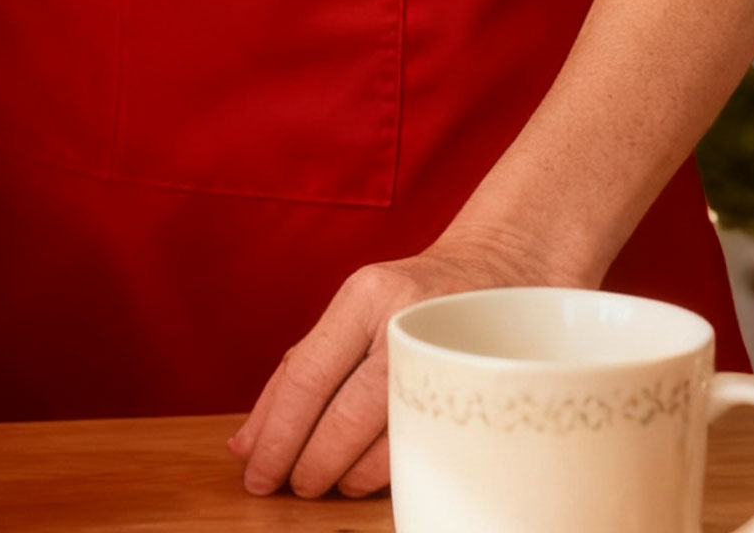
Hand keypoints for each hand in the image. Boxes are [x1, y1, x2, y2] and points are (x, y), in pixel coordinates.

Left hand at [227, 230, 541, 498]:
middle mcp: (405, 322)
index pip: (307, 376)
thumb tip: (247, 442)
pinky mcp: (479, 388)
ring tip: (321, 483)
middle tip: (284, 487)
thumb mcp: (358, 308)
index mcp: (366, 295)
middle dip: (305, 462)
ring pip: (383, 439)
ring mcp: (447, 356)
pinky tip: (364, 478)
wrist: (506, 267)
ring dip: (343, 474)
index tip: (254, 471)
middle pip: (342, 414)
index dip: (275, 433)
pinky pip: (423, 445)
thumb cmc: (415, 296)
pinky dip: (385, 472)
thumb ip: (305, 366)